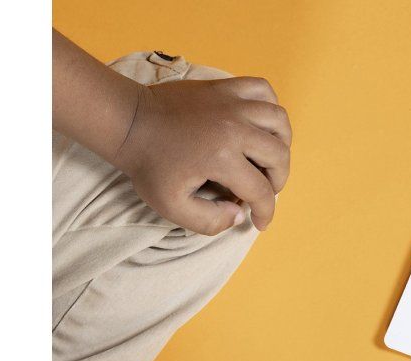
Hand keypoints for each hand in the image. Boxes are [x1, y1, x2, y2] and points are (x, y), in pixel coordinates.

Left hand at [115, 76, 291, 234]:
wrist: (129, 121)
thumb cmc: (149, 165)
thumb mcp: (172, 207)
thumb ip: (209, 222)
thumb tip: (238, 214)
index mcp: (221, 157)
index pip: (261, 191)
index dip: (265, 212)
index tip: (260, 221)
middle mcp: (233, 127)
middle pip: (278, 155)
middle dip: (278, 181)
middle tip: (264, 192)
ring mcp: (230, 102)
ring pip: (278, 120)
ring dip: (281, 144)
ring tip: (269, 158)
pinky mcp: (224, 87)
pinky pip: (262, 89)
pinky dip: (270, 107)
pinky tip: (261, 124)